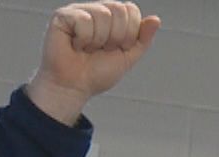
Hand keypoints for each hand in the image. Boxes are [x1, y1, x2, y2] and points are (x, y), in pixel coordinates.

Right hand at [25, 2, 161, 125]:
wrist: (74, 87)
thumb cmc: (96, 73)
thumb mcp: (128, 57)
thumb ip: (143, 39)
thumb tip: (156, 19)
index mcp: (112, 18)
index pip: (131, 9)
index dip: (130, 33)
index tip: (118, 48)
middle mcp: (96, 10)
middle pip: (119, 9)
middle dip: (116, 36)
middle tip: (102, 49)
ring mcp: (78, 11)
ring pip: (103, 14)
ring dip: (99, 40)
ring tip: (88, 49)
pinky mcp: (62, 16)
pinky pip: (84, 19)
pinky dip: (83, 39)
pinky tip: (76, 45)